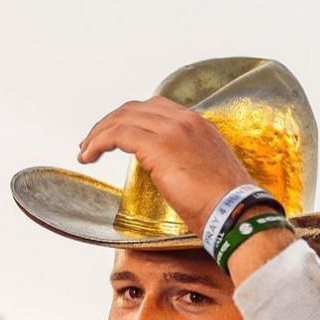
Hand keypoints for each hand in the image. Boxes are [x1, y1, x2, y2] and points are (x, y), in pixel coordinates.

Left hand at [76, 97, 253, 236]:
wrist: (234, 210)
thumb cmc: (222, 202)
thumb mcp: (202, 171)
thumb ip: (183, 160)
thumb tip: (164, 169)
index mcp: (197, 124)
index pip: (154, 108)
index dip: (128, 119)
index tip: (111, 137)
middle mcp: (185, 121)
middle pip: (134, 109)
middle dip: (108, 123)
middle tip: (90, 144)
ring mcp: (173, 130)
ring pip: (123, 119)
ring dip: (98, 134)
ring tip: (85, 152)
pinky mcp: (159, 146)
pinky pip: (118, 134)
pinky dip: (98, 143)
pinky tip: (88, 157)